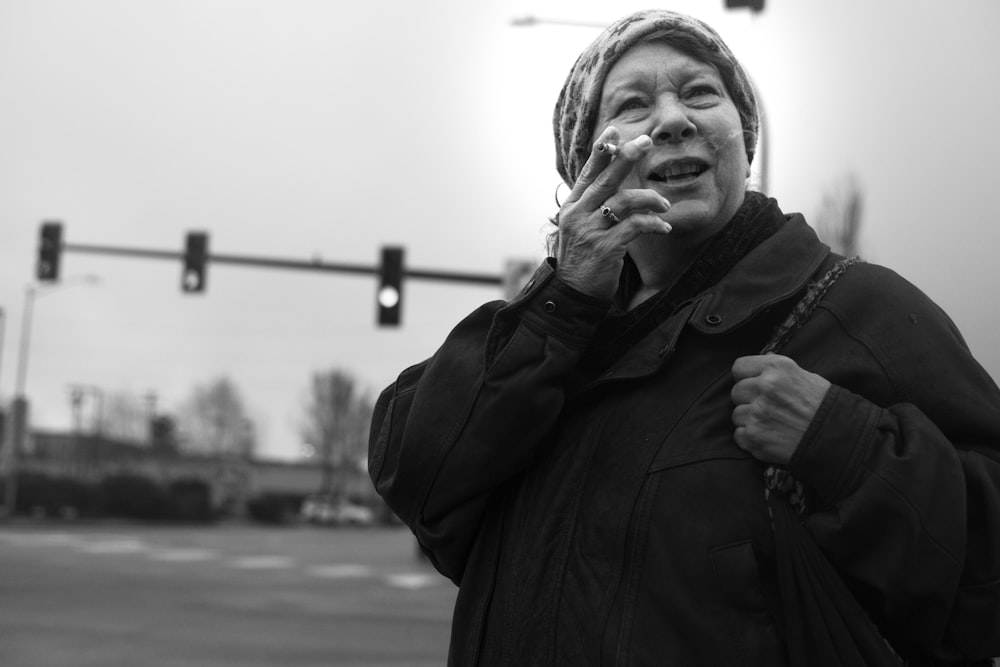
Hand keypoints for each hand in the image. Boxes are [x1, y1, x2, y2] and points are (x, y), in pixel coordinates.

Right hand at [554, 126, 672, 299]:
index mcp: (572, 207)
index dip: (601, 151)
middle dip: (627, 158)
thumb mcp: (581, 228)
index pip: (587, 173)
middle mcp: (578, 215)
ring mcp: (590, 231)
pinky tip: (665, 227)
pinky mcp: (606, 248)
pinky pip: (635, 226)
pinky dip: (654, 224)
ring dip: (650, 199)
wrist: (572, 294)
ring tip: (666, 204)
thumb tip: (612, 182)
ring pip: (624, 201)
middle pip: (606, 179)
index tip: (615, 130)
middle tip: (646, 142)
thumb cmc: (582, 259)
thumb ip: (593, 206)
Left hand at [730, 354, 830, 464]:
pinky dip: (750, 438)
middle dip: (748, 400)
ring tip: (772, 424)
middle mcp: (765, 387)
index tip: (752, 385)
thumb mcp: (805, 376)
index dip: (745, 377)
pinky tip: (770, 436)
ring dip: (749, 420)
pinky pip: (739, 435)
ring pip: (736, 414)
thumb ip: (777, 371)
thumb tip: (758, 366)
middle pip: (736, 391)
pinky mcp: (754, 436)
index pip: (739, 367)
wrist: (839, 438)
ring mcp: (757, 413)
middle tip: (767, 408)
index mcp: (777, 368)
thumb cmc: (824, 407)